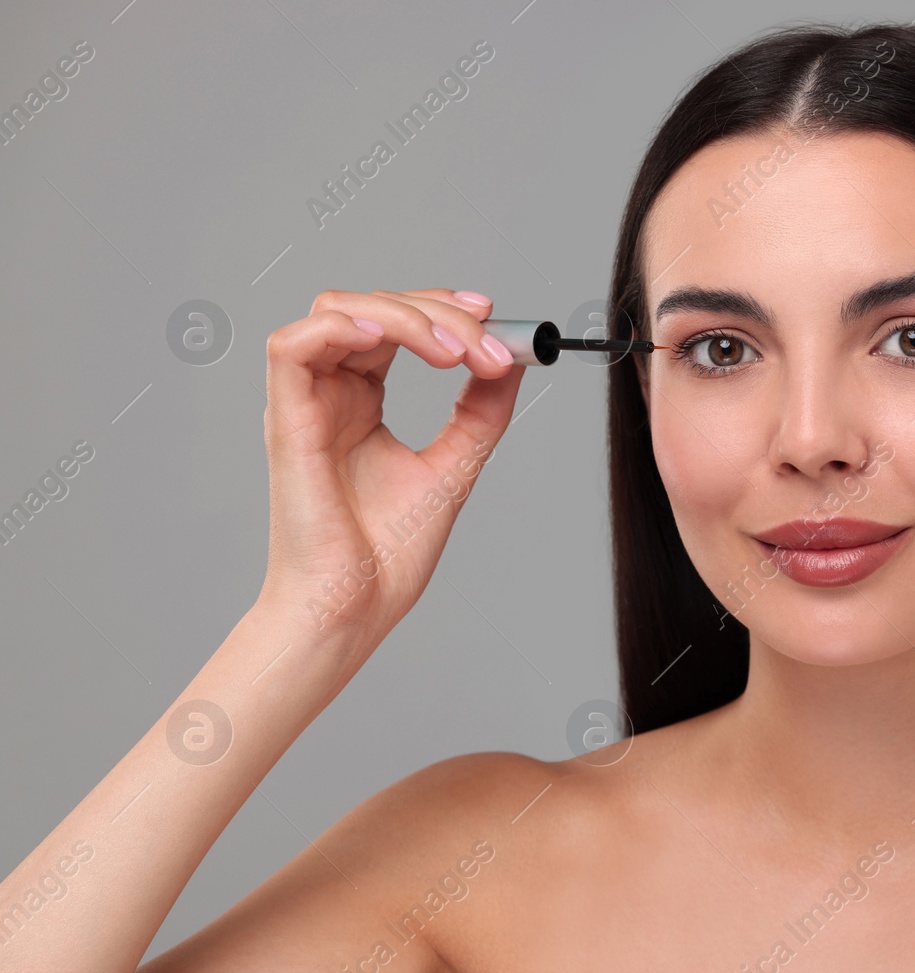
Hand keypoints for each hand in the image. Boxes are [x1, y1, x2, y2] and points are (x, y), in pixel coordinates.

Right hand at [259, 288, 523, 646]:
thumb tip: (512, 360)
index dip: (440, 306)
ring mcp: (305, 404)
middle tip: (487, 347)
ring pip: (337, 310)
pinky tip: (386, 337)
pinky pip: (291, 344)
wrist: (354, 608)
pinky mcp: (286, 419)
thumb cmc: (386, 556)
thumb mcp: (454, 465)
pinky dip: (340, 325)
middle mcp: (329, 395)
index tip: (491, 315)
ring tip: (453, 353)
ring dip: (404, 316)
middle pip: (372, 307)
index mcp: (360, 403)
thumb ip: (481, 411)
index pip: (394, 324)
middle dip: (438, 312)